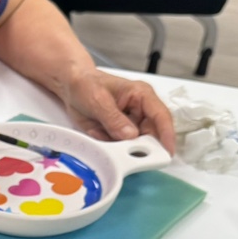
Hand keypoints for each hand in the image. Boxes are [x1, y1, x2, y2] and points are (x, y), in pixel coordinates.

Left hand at [60, 69, 175, 151]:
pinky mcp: (118, 134)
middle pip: (151, 134)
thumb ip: (114, 119)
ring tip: (103, 135)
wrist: (70, 87)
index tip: (167, 152)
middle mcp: (140, 111)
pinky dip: (108, 146)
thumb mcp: (98, 100)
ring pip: (134, 144)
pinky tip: (96, 132)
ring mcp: (129, 124)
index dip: (166, 135)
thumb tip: (130, 135)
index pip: (160, 116)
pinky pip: (119, 147)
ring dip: (121, 148)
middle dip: (141, 147)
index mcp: (141, 95)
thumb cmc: (86, 83)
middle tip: (129, 155)